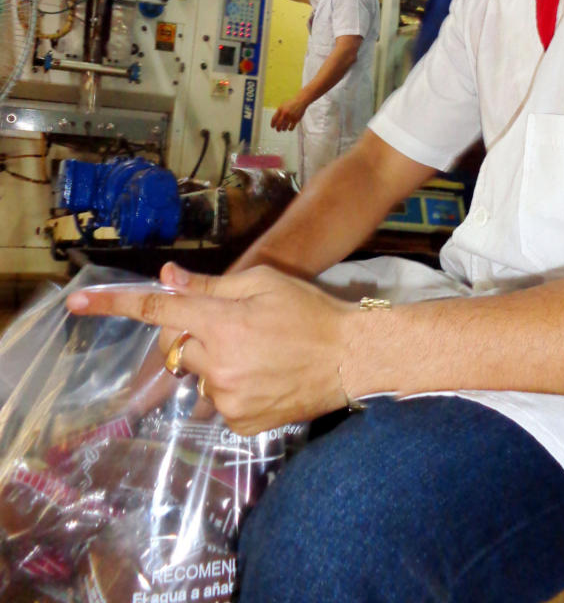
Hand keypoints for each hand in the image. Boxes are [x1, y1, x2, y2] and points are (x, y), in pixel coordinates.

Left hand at [67, 264, 352, 433]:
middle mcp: (216, 362)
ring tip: (257, 353)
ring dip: (213, 362)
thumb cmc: (309, 311)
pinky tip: (263, 375)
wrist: (350, 357)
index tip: (77, 302)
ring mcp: (227, 396)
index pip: (158, 309)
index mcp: (221, 321)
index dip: (115, 303)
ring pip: (198, 375)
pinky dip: (231, 386)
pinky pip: (217, 399)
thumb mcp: (263, 283)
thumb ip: (211, 286)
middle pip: (177, 346)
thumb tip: (169, 279)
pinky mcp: (239, 422)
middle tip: (230, 325)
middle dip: (191, 334)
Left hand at [271, 94, 307, 131]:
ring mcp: (290, 117)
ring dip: (283, 129)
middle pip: (278, 125)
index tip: (273, 126)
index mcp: (280, 110)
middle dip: (277, 129)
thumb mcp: (283, 105)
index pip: (274, 119)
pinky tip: (289, 128)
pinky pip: (291, 128)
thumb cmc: (292, 103)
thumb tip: (275, 120)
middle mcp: (285, 114)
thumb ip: (279, 112)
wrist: (301, 101)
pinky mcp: (296, 120)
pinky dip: (289, 129)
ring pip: (284, 128)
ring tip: (283, 128)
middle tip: (278, 129)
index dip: (272, 124)